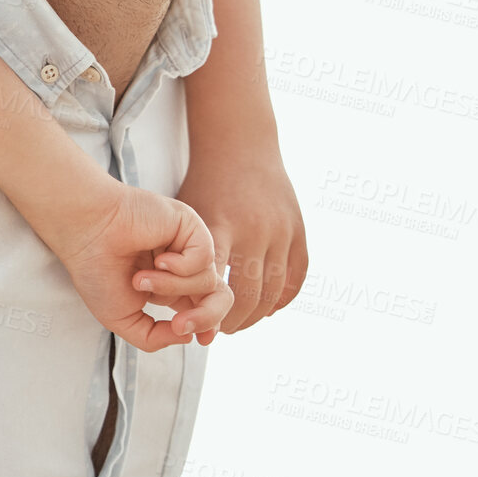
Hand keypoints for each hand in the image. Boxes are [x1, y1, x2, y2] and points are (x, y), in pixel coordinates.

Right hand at [51, 180, 231, 351]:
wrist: (86, 234)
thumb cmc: (96, 268)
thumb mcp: (122, 319)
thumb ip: (153, 338)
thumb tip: (186, 336)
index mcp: (169, 287)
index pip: (204, 308)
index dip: (208, 325)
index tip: (199, 339)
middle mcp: (182, 266)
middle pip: (220, 298)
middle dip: (206, 318)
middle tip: (180, 325)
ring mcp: (187, 245)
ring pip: (208, 281)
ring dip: (173, 288)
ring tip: (140, 279)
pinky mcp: (189, 225)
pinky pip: (205, 257)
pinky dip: (182, 266)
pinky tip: (158, 259)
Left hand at [176, 148, 306, 333]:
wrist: (240, 145)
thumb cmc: (204, 185)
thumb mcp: (187, 215)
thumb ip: (185, 254)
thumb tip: (179, 300)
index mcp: (220, 227)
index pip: (214, 284)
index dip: (207, 312)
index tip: (200, 327)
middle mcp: (253, 230)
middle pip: (247, 294)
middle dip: (233, 320)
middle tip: (221, 331)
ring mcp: (280, 230)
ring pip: (274, 291)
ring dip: (257, 315)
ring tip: (241, 323)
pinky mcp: (299, 229)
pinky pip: (297, 276)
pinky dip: (284, 298)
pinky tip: (269, 308)